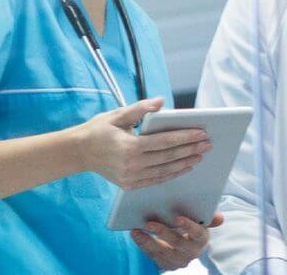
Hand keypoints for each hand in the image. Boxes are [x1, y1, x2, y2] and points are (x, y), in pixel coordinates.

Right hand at [73, 97, 211, 188]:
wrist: (78, 152)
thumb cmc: (99, 130)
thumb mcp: (118, 114)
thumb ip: (141, 108)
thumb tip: (161, 102)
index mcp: (130, 146)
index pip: (165, 142)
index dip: (185, 138)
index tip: (202, 134)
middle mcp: (132, 165)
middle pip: (168, 157)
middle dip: (190, 150)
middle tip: (207, 144)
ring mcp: (130, 177)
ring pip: (164, 171)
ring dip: (184, 164)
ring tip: (199, 156)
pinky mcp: (129, 185)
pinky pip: (155, 180)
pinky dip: (171, 174)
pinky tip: (182, 168)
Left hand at [133, 213, 223, 269]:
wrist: (185, 244)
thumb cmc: (192, 227)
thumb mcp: (200, 221)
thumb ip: (208, 218)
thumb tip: (220, 218)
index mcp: (202, 239)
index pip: (198, 233)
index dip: (189, 226)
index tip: (177, 217)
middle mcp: (192, 252)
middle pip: (178, 243)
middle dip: (163, 232)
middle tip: (149, 222)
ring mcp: (179, 261)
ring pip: (162, 252)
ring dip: (148, 241)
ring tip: (136, 230)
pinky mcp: (167, 265)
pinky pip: (153, 257)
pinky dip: (143, 246)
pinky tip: (135, 235)